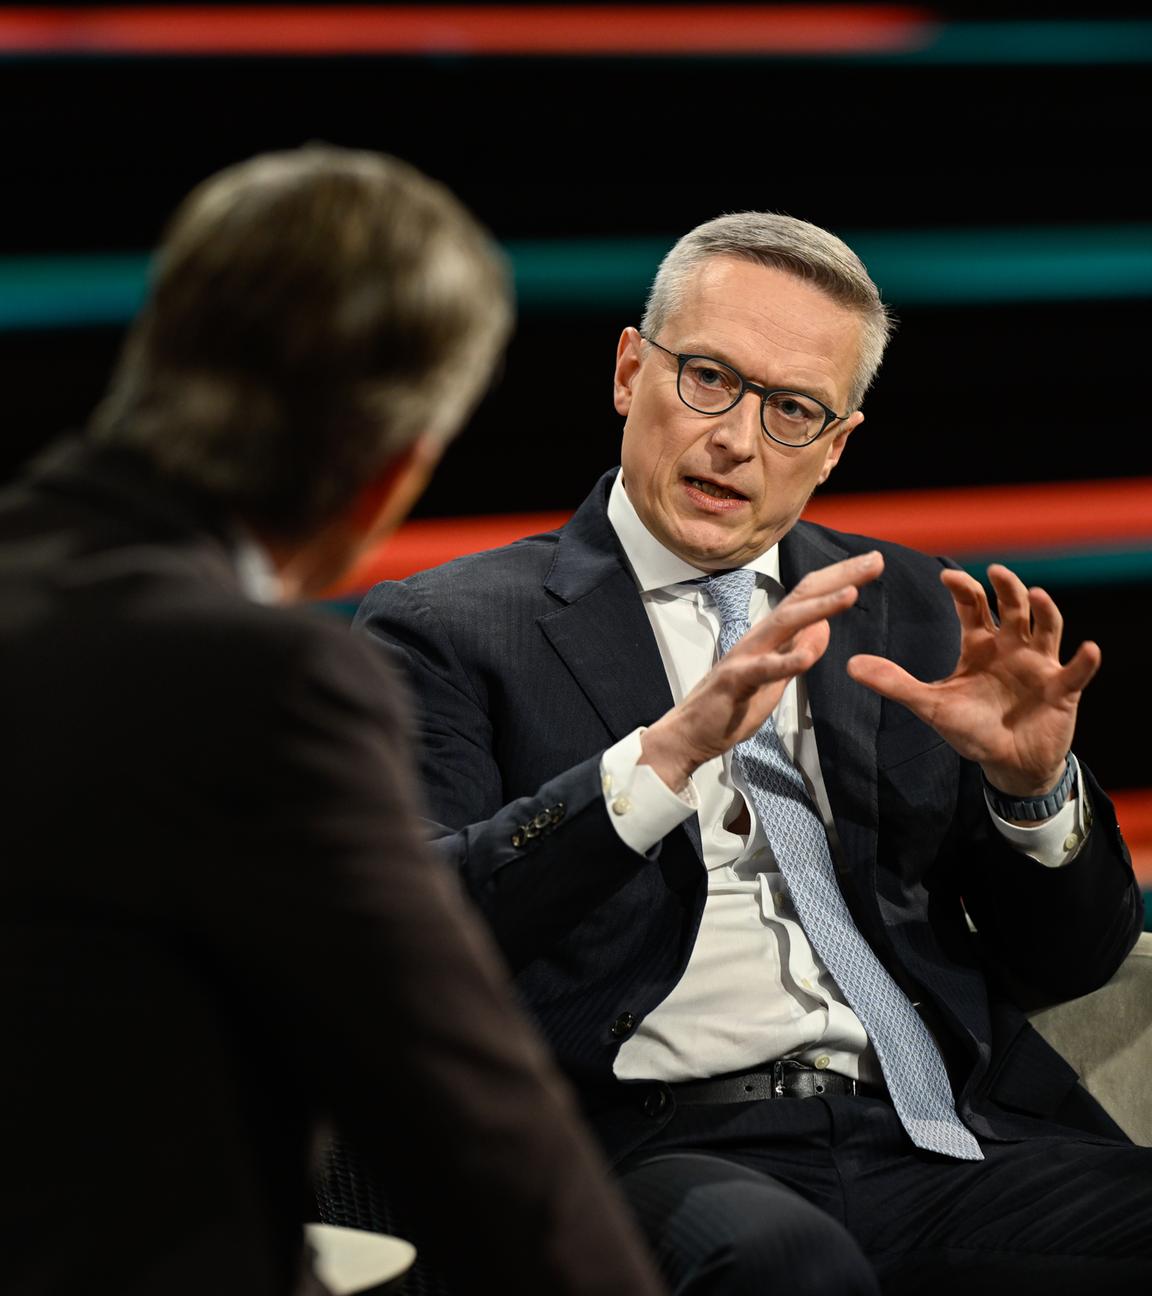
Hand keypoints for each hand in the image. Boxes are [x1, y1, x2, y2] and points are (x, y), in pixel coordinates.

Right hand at [640, 551, 883, 790]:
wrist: (690, 732)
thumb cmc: (732, 703)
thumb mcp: (777, 676)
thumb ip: (798, 649)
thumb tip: (823, 627)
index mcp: (772, 634)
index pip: (810, 598)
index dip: (841, 578)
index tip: (873, 562)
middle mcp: (760, 636)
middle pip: (802, 599)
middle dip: (839, 579)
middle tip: (874, 561)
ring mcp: (746, 656)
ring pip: (784, 624)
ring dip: (819, 608)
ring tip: (851, 594)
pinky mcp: (735, 682)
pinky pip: (762, 670)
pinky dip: (785, 662)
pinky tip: (807, 657)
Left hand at [847, 563, 1100, 796]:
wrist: (1005, 763)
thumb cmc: (970, 729)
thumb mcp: (930, 705)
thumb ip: (894, 683)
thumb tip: (849, 665)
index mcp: (980, 645)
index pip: (972, 606)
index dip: (963, 589)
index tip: (947, 577)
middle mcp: (1011, 647)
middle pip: (1012, 607)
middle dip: (1006, 588)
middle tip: (995, 572)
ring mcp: (1039, 665)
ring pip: (1046, 628)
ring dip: (1044, 611)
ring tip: (1035, 596)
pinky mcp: (1061, 689)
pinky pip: (1076, 672)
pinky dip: (1084, 661)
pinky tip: (1089, 649)